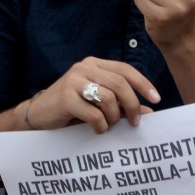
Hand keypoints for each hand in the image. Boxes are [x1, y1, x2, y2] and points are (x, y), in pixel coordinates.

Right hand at [26, 58, 158, 133]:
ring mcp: (73, 81)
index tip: (156, 99)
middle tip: (135, 122)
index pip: (124, 69)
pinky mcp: (65, 98)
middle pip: (120, 83)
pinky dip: (101, 126)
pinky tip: (97, 129)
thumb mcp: (98, 104)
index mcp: (93, 64)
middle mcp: (83, 68)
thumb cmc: (71, 109)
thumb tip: (149, 111)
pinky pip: (94, 114)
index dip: (143, 83)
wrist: (38, 115)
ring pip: (109, 98)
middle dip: (132, 105)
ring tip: (108, 125)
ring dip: (114, 118)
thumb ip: (121, 104)